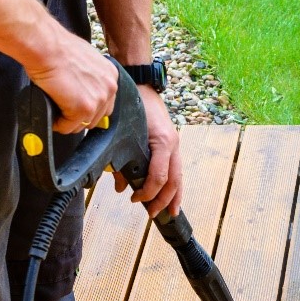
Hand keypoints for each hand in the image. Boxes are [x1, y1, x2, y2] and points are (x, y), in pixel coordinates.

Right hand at [23, 28, 118, 134]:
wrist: (47, 47)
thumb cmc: (58, 49)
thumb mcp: (85, 61)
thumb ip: (90, 78)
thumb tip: (83, 88)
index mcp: (110, 76)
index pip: (105, 104)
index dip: (87, 107)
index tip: (75, 106)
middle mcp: (109, 88)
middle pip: (96, 117)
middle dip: (78, 116)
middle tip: (63, 109)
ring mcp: (98, 100)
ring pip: (82, 124)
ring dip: (68, 121)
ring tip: (56, 109)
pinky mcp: (83, 109)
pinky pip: (68, 127)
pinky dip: (58, 124)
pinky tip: (52, 113)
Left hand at [114, 85, 181, 216]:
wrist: (143, 86)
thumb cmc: (133, 108)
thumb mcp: (124, 134)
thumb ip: (120, 161)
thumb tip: (120, 187)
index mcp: (163, 143)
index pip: (158, 177)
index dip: (147, 192)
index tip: (134, 199)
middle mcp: (173, 145)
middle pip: (173, 181)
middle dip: (163, 201)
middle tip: (152, 214)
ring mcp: (175, 145)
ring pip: (179, 177)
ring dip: (174, 197)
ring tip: (169, 212)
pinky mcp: (173, 145)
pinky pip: (177, 170)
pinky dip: (175, 186)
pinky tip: (172, 198)